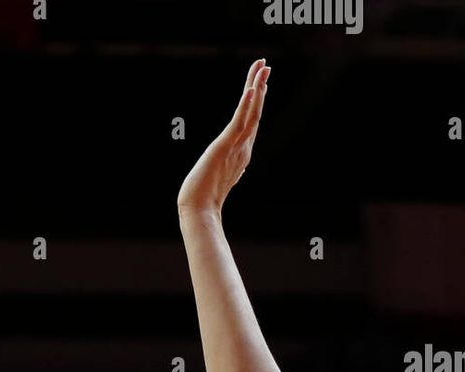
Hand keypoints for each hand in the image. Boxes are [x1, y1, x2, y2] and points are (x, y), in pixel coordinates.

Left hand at [177, 58, 270, 214]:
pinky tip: (251, 89)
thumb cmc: (203, 200)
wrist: (199, 212)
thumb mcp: (218, 179)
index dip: (256, 101)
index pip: (250, 122)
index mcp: (241, 153)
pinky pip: (239, 123)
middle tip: (265, 65)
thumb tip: (233, 173)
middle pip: (255, 112)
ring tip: (263, 68)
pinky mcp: (225, 147)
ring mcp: (236, 148)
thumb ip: (227, 171)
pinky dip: (246, 106)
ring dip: (257, 88)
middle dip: (260, 87)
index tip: (259, 84)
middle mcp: (243, 148)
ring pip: (251, 113)